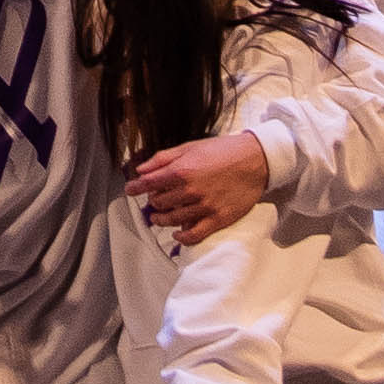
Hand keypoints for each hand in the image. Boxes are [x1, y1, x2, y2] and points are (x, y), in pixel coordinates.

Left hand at [128, 129, 272, 241]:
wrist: (254, 160)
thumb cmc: (222, 151)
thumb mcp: (189, 147)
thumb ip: (163, 158)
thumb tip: (142, 169)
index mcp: (181, 171)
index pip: (148, 184)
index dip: (135, 188)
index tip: (129, 190)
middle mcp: (190, 191)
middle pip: (159, 203)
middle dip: (153, 201)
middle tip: (153, 199)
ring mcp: (204, 207)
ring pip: (173, 220)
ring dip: (162, 220)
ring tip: (159, 217)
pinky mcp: (217, 219)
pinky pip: (193, 235)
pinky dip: (181, 237)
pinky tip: (177, 233)